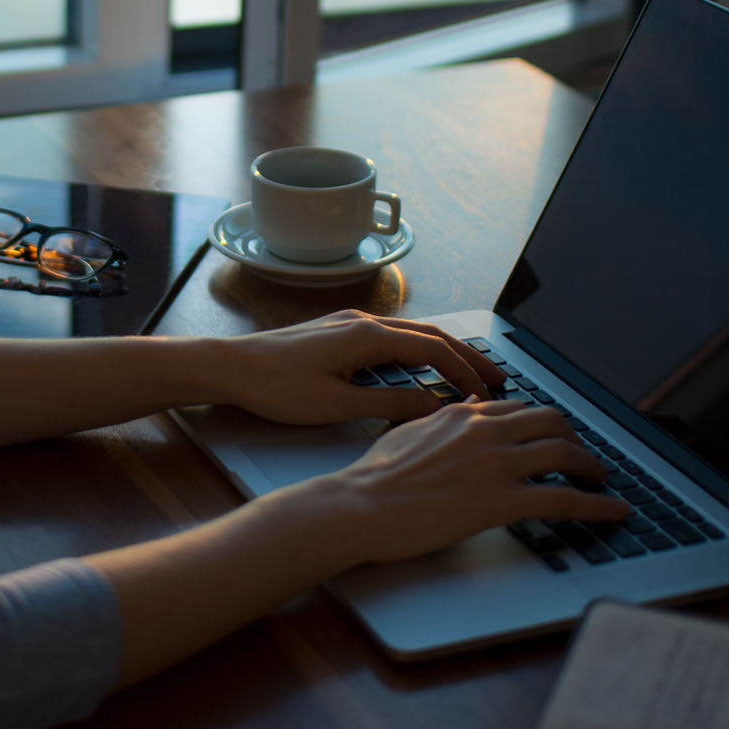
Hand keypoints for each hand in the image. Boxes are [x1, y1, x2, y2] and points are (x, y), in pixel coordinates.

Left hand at [219, 310, 505, 424]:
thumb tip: (433, 407)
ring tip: (468, 373)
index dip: (465, 372)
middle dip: (467, 355)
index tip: (488, 395)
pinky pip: (390, 337)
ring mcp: (348, 324)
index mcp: (367, 336)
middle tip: (498, 377)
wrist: (230, 366)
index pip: (433, 349)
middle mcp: (362, 321)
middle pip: (430, 334)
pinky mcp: (336, 332)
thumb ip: (389, 405)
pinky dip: (417, 351)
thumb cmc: (276, 386)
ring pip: (411, 333)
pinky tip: (421, 369)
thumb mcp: (337, 405)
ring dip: (443, 352)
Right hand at [330, 399, 629, 563]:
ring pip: (566, 453)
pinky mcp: (504, 500)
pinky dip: (599, 506)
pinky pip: (566, 499)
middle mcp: (485, 431)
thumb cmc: (374, 477)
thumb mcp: (407, 432)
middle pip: (551, 422)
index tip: (552, 435)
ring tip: (603, 480)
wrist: (362, 505)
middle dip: (575, 437)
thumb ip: (439, 421)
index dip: (542, 423)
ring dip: (593, 467)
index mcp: (462, 415)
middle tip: (583, 455)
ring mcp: (498, 464)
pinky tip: (615, 512)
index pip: (517, 409)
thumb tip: (460, 410)